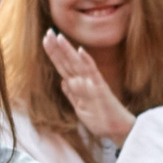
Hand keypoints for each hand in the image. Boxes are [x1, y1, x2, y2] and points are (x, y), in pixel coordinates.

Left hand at [42, 28, 138, 145]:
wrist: (116, 131)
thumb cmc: (101, 119)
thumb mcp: (80, 108)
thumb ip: (72, 95)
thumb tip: (63, 82)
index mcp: (78, 86)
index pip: (63, 66)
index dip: (54, 54)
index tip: (45, 40)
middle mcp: (84, 82)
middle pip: (67, 62)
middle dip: (57, 48)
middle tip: (48, 32)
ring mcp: (92, 84)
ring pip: (77, 64)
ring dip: (68, 50)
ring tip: (59, 37)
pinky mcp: (101, 89)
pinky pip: (93, 73)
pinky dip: (87, 62)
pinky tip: (81, 51)